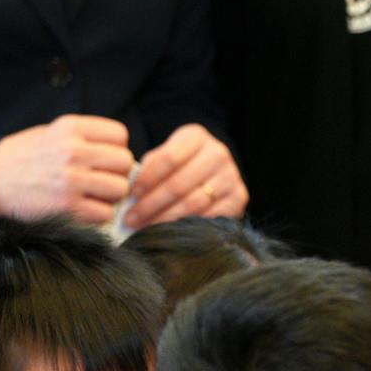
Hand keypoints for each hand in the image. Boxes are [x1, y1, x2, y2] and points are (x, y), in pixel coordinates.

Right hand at [0, 114, 133, 223]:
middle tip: (101, 180)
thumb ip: (85, 139)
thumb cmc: (25, 157)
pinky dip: (98, 215)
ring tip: (93, 195)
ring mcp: (71, 180)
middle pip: (124, 162)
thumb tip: (121, 155)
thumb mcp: (51, 132)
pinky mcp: (68, 206)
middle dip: (117, 173)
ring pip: (119, 189)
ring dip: (110, 196)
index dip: (117, 148)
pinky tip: (84, 209)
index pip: (120, 135)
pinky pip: (105, 213)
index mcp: (70, 127)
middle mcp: (73, 151)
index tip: (104, 158)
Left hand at [125, 123, 246, 225]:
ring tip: (145, 228)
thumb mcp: (167, 155)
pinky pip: (209, 216)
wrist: (215, 170)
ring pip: (193, 203)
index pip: (168, 158)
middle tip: (132, 219)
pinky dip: (187, 226)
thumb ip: (151, 167)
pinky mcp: (239, 197)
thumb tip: (132, 192)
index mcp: (196, 137)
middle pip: (179, 183)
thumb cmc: (182, 164)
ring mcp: (231, 176)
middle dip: (152, 204)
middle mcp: (218, 153)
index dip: (148, 179)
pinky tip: (170, 233)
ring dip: (165, 218)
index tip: (132, 195)